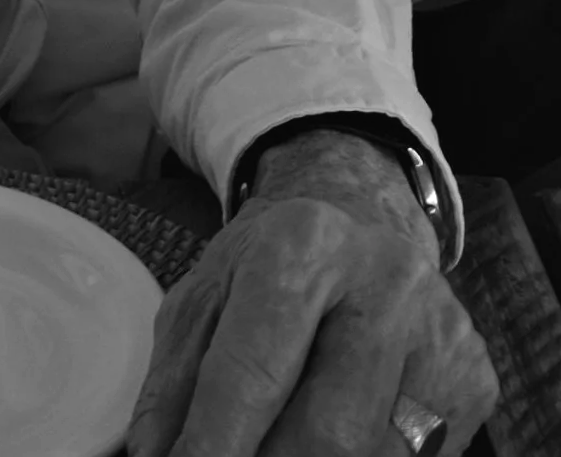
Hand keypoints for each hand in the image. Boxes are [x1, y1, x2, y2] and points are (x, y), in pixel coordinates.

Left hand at [126, 130, 497, 455]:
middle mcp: (384, 281)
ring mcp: (441, 333)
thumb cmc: (270, 266)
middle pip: (327, 434)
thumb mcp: (206, 295)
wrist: (361, 215)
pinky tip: (330, 447)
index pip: (252, 373)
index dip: (212, 448)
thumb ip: (174, 382)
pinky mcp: (475, 379)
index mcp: (303, 245)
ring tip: (276, 451)